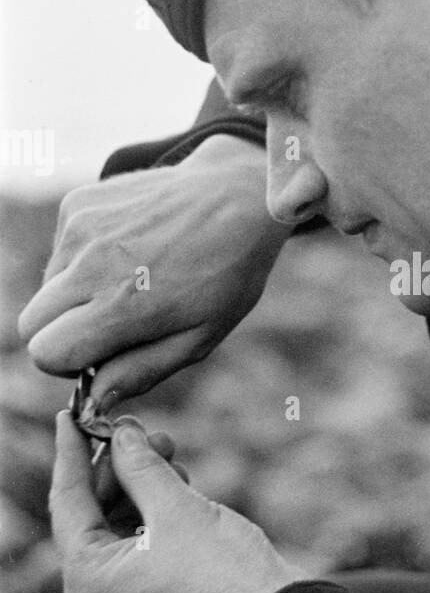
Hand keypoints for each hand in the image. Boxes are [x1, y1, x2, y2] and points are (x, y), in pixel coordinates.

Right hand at [18, 136, 291, 406]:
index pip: (46, 352)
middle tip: (109, 326)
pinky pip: (59, 251)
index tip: (99, 356)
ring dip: (74, 295)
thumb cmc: (225, 273)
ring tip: (130, 280)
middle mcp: (91, 264)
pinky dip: (83, 259)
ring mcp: (81, 228)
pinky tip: (129, 250)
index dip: (68, 364)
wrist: (236, 194)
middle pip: (31, 324)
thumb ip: (140, 371)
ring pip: (45, 287)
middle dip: (61, 334)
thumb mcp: (199, 337)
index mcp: (122, 304)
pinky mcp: (79, 203)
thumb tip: (94, 398)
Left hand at [50, 411, 301, 592]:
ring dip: (140, 487)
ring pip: (118, 529)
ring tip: (168, 451)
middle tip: (140, 429)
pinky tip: (176, 483)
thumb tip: (120, 433)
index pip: (67, 502)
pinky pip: (139, 548)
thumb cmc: (224, 573)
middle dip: (117, 468)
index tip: (69, 413)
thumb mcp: (177, 507)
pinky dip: (153, 514)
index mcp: (86, 581)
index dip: (71, 451)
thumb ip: (140, 465)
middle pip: (92, 516)